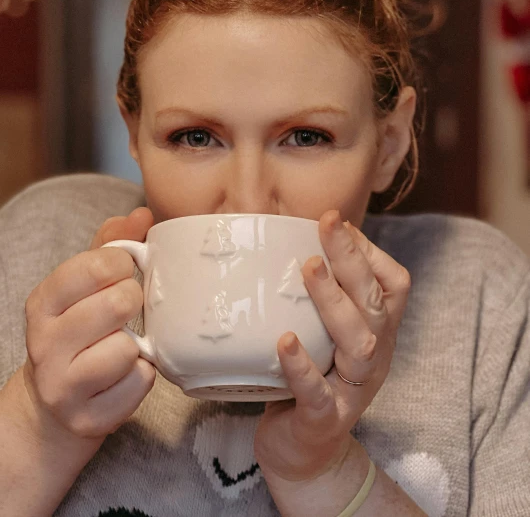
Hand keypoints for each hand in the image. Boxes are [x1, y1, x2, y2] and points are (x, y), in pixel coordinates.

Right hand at [22, 207, 155, 442]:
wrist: (56, 403)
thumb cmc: (80, 331)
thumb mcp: (84, 286)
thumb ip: (111, 246)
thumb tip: (142, 214)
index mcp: (42, 303)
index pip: (92, 265)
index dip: (122, 263)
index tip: (125, 271)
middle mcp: (44, 344)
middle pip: (117, 304)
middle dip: (133, 302)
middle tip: (127, 309)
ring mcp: (62, 386)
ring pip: (128, 348)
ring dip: (138, 345)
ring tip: (124, 345)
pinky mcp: (88, 419)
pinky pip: (140, 382)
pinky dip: (143, 375)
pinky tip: (126, 374)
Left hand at [254, 209, 410, 484]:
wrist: (306, 455)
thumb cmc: (313, 379)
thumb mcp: (328, 335)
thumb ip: (325, 297)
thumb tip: (300, 239)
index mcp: (376, 332)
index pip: (393, 285)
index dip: (371, 251)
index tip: (339, 223)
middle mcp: (373, 357)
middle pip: (373, 304)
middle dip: (352, 259)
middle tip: (328, 223)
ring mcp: (353, 390)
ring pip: (357, 342)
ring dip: (334, 301)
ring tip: (310, 267)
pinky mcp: (325, 419)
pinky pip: (319, 393)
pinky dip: (302, 366)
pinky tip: (284, 341)